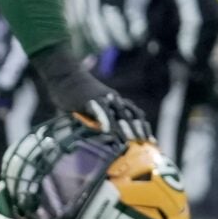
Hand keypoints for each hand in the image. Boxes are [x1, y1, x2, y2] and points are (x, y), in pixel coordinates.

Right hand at [35, 47, 149, 139]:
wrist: (66, 75)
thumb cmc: (79, 93)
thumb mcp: (94, 107)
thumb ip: (101, 120)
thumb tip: (106, 137)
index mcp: (116, 102)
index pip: (135, 114)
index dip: (144, 127)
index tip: (151, 141)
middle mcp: (113, 100)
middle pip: (130, 115)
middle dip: (138, 129)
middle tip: (144, 143)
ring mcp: (101, 99)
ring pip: (116, 113)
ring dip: (123, 127)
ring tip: (128, 141)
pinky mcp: (88, 100)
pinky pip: (98, 110)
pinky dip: (103, 119)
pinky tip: (106, 130)